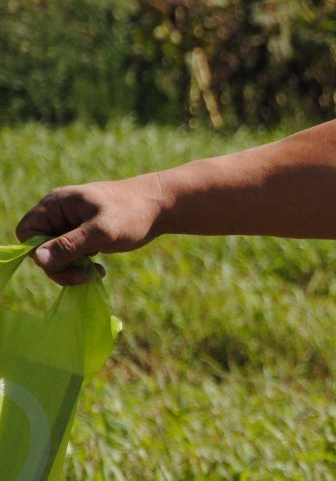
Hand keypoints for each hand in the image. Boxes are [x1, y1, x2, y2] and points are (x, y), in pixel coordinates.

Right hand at [15, 177, 165, 285]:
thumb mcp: (102, 231)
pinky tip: (99, 269)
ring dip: (71, 268)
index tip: (65, 263)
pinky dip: (81, 266)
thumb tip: (38, 259)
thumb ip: (70, 245)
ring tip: (95, 272)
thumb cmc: (133, 213)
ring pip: (56, 255)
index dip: (39, 252)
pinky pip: (70, 256)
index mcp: (56, 204)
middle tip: (84, 275)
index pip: (27, 233)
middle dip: (59, 265)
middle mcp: (59, 213)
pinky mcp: (83, 235)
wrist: (163, 207)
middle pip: (40, 248)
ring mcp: (71, 224)